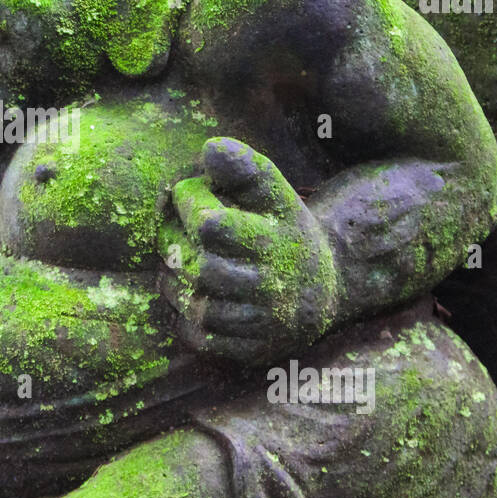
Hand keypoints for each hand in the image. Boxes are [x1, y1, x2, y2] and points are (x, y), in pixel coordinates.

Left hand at [161, 137, 338, 365]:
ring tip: (177, 264)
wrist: (323, 287)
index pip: (212, 226)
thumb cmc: (284, 230)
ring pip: (198, 306)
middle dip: (177, 248)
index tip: (186, 196)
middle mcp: (272, 285)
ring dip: (175, 284)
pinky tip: (189, 295)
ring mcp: (263, 322)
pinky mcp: (253, 349)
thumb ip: (244, 168)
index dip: (189, 205)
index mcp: (275, 241)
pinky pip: (202, 338)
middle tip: (173, 235)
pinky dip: (185, 318)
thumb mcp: (274, 193)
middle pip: (202, 269)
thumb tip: (209, 148)